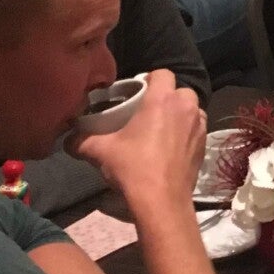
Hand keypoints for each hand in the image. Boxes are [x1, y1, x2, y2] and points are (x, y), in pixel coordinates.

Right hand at [72, 70, 205, 208]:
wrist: (161, 200)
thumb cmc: (133, 167)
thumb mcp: (101, 151)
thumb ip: (82, 140)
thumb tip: (68, 140)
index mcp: (163, 100)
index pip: (163, 73)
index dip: (151, 78)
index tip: (138, 90)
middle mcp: (186, 108)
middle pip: (180, 90)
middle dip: (167, 96)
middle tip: (148, 110)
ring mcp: (199, 126)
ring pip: (192, 109)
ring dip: (180, 113)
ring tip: (161, 128)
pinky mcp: (205, 145)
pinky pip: (197, 128)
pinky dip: (187, 131)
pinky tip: (172, 146)